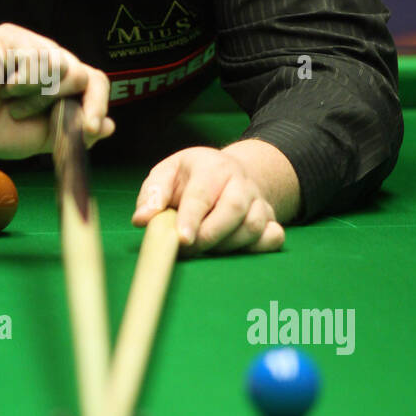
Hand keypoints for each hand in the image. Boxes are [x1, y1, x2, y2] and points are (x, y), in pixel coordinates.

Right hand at [0, 23, 114, 158]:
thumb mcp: (39, 138)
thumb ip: (71, 131)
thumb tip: (107, 127)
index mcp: (58, 83)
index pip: (94, 84)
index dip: (99, 105)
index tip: (92, 129)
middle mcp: (49, 59)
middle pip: (83, 75)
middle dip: (59, 104)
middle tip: (22, 114)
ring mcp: (32, 45)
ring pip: (63, 67)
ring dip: (35, 97)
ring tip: (8, 99)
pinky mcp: (13, 37)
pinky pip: (38, 59)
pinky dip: (21, 83)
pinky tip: (0, 85)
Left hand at [131, 145, 285, 254]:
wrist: (229, 172)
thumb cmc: (191, 177)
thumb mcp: (167, 174)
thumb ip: (153, 195)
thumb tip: (142, 220)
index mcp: (212, 167)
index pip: (202, 194)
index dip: (192, 218)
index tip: (182, 239)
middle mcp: (240, 181)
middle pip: (234, 209)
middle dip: (210, 235)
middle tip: (189, 248)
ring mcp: (258, 200)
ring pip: (253, 226)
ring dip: (228, 245)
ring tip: (207, 247)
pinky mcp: (271, 218)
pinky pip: (273, 237)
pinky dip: (259, 247)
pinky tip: (239, 248)